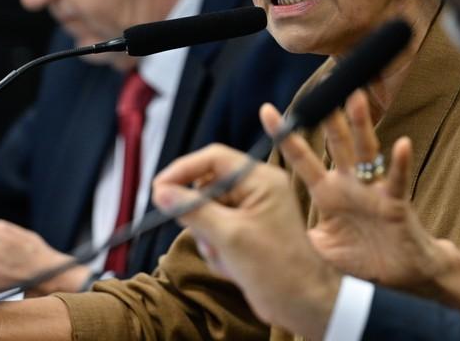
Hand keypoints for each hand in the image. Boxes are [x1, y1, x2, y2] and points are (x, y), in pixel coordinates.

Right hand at [152, 143, 340, 339]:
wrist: (300, 301)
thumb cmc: (275, 267)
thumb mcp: (228, 236)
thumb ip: (193, 210)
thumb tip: (161, 191)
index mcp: (262, 179)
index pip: (214, 158)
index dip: (184, 169)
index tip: (158, 188)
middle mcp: (258, 189)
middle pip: (208, 186)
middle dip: (200, 215)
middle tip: (207, 237)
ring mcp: (252, 210)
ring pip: (208, 212)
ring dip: (209, 238)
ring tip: (226, 257)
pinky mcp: (247, 231)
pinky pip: (215, 231)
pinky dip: (216, 249)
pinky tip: (232, 265)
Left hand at [264, 90, 454, 294]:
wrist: (400, 281)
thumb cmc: (360, 264)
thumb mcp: (319, 249)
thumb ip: (294, 233)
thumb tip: (259, 229)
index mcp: (328, 193)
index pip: (301, 159)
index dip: (286, 136)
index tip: (266, 110)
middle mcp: (349, 185)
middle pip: (335, 143)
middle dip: (326, 116)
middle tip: (316, 84)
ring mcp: (372, 191)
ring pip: (365, 151)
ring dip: (360, 125)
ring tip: (355, 97)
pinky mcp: (394, 204)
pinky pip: (397, 181)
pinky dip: (400, 163)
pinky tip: (401, 143)